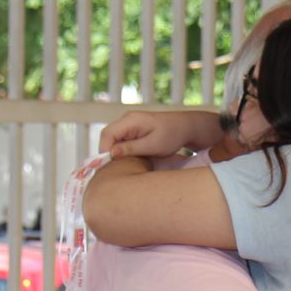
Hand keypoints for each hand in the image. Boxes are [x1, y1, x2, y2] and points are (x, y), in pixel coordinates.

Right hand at [100, 110, 219, 159]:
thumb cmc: (172, 135)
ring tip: (125, 167)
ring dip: (116, 154)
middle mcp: (126, 120)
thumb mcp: (153, 145)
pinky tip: (131, 161)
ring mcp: (128, 125)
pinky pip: (121, 142)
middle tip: (116, 170)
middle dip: (108, 154)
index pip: (107, 134)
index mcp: (130, 120)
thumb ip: (131, 148)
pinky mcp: (132, 131)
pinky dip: (123, 152)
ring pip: (113, 141)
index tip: (109, 168)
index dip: (104, 151)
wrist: (186, 128)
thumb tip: (111, 153)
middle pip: (107, 138)